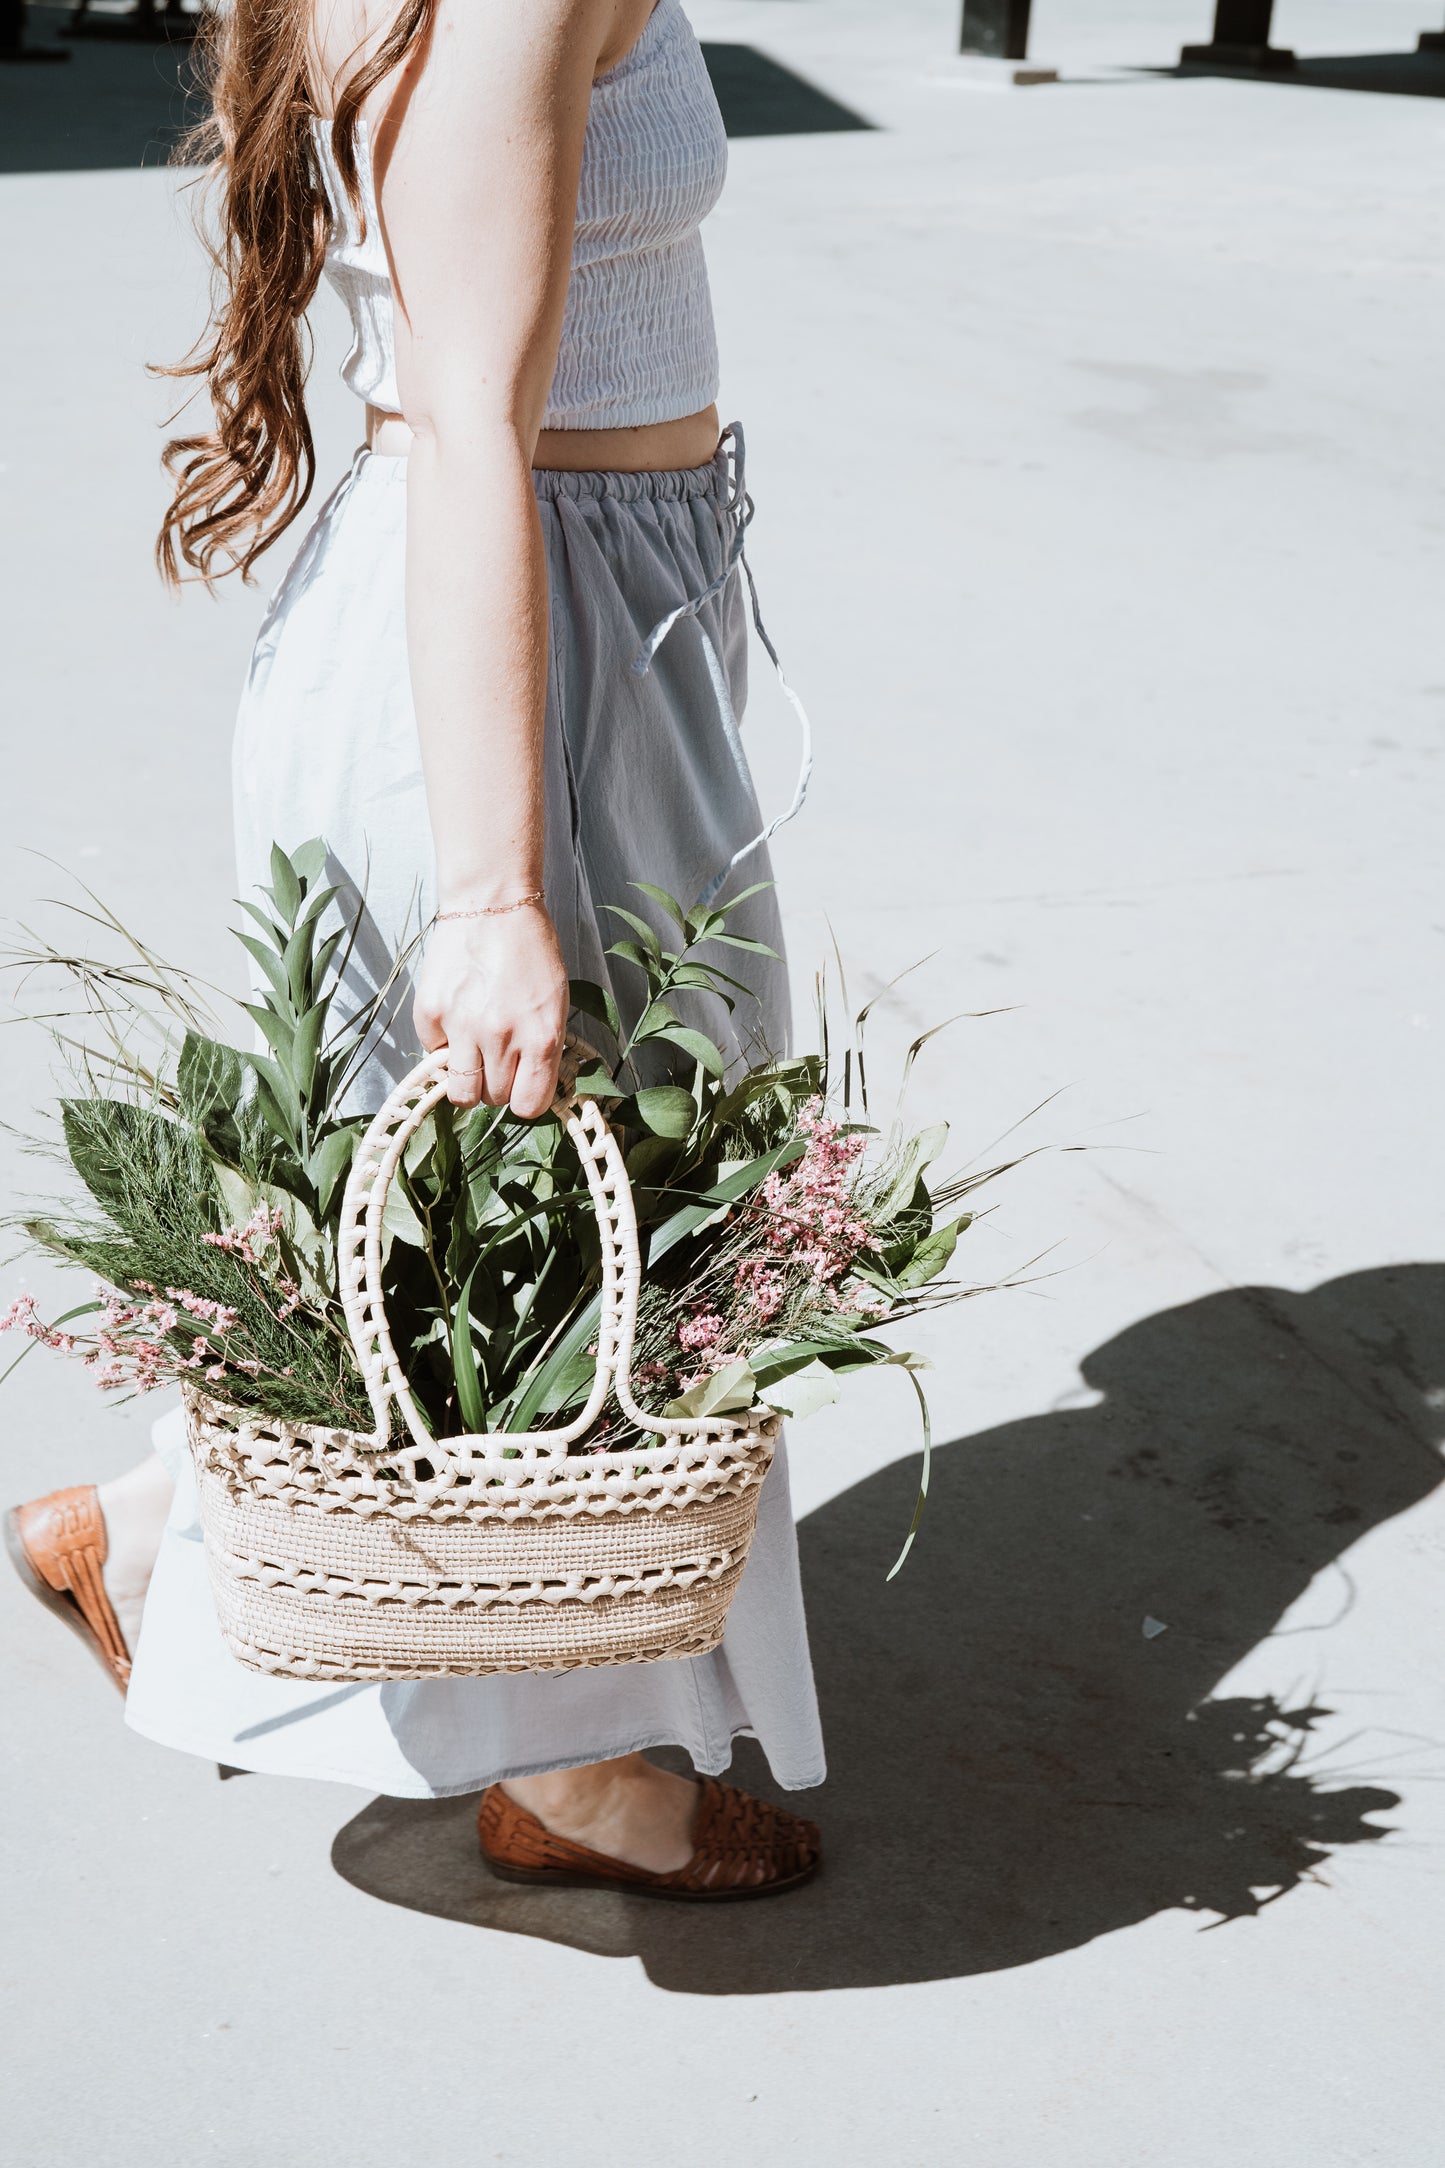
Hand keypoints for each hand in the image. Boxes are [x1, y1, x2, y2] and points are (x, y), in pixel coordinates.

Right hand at [412, 905, 568, 1115]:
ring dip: (466, 1078)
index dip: (523, 1099)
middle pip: (492, 1099)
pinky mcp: (431, 1013)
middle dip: (495, 1084)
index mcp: (542, 1038)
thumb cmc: (531, 951)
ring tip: (472, 1053)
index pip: (528, 1105)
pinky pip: (434, 1053)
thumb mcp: (555, 1002)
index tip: (520, 1087)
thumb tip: (527, 1085)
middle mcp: (503, 1038)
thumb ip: (543, 1047)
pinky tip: (456, 1015)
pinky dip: (443, 1043)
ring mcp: (463, 1027)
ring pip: (459, 1091)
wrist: (493, 905)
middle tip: (496, 1057)